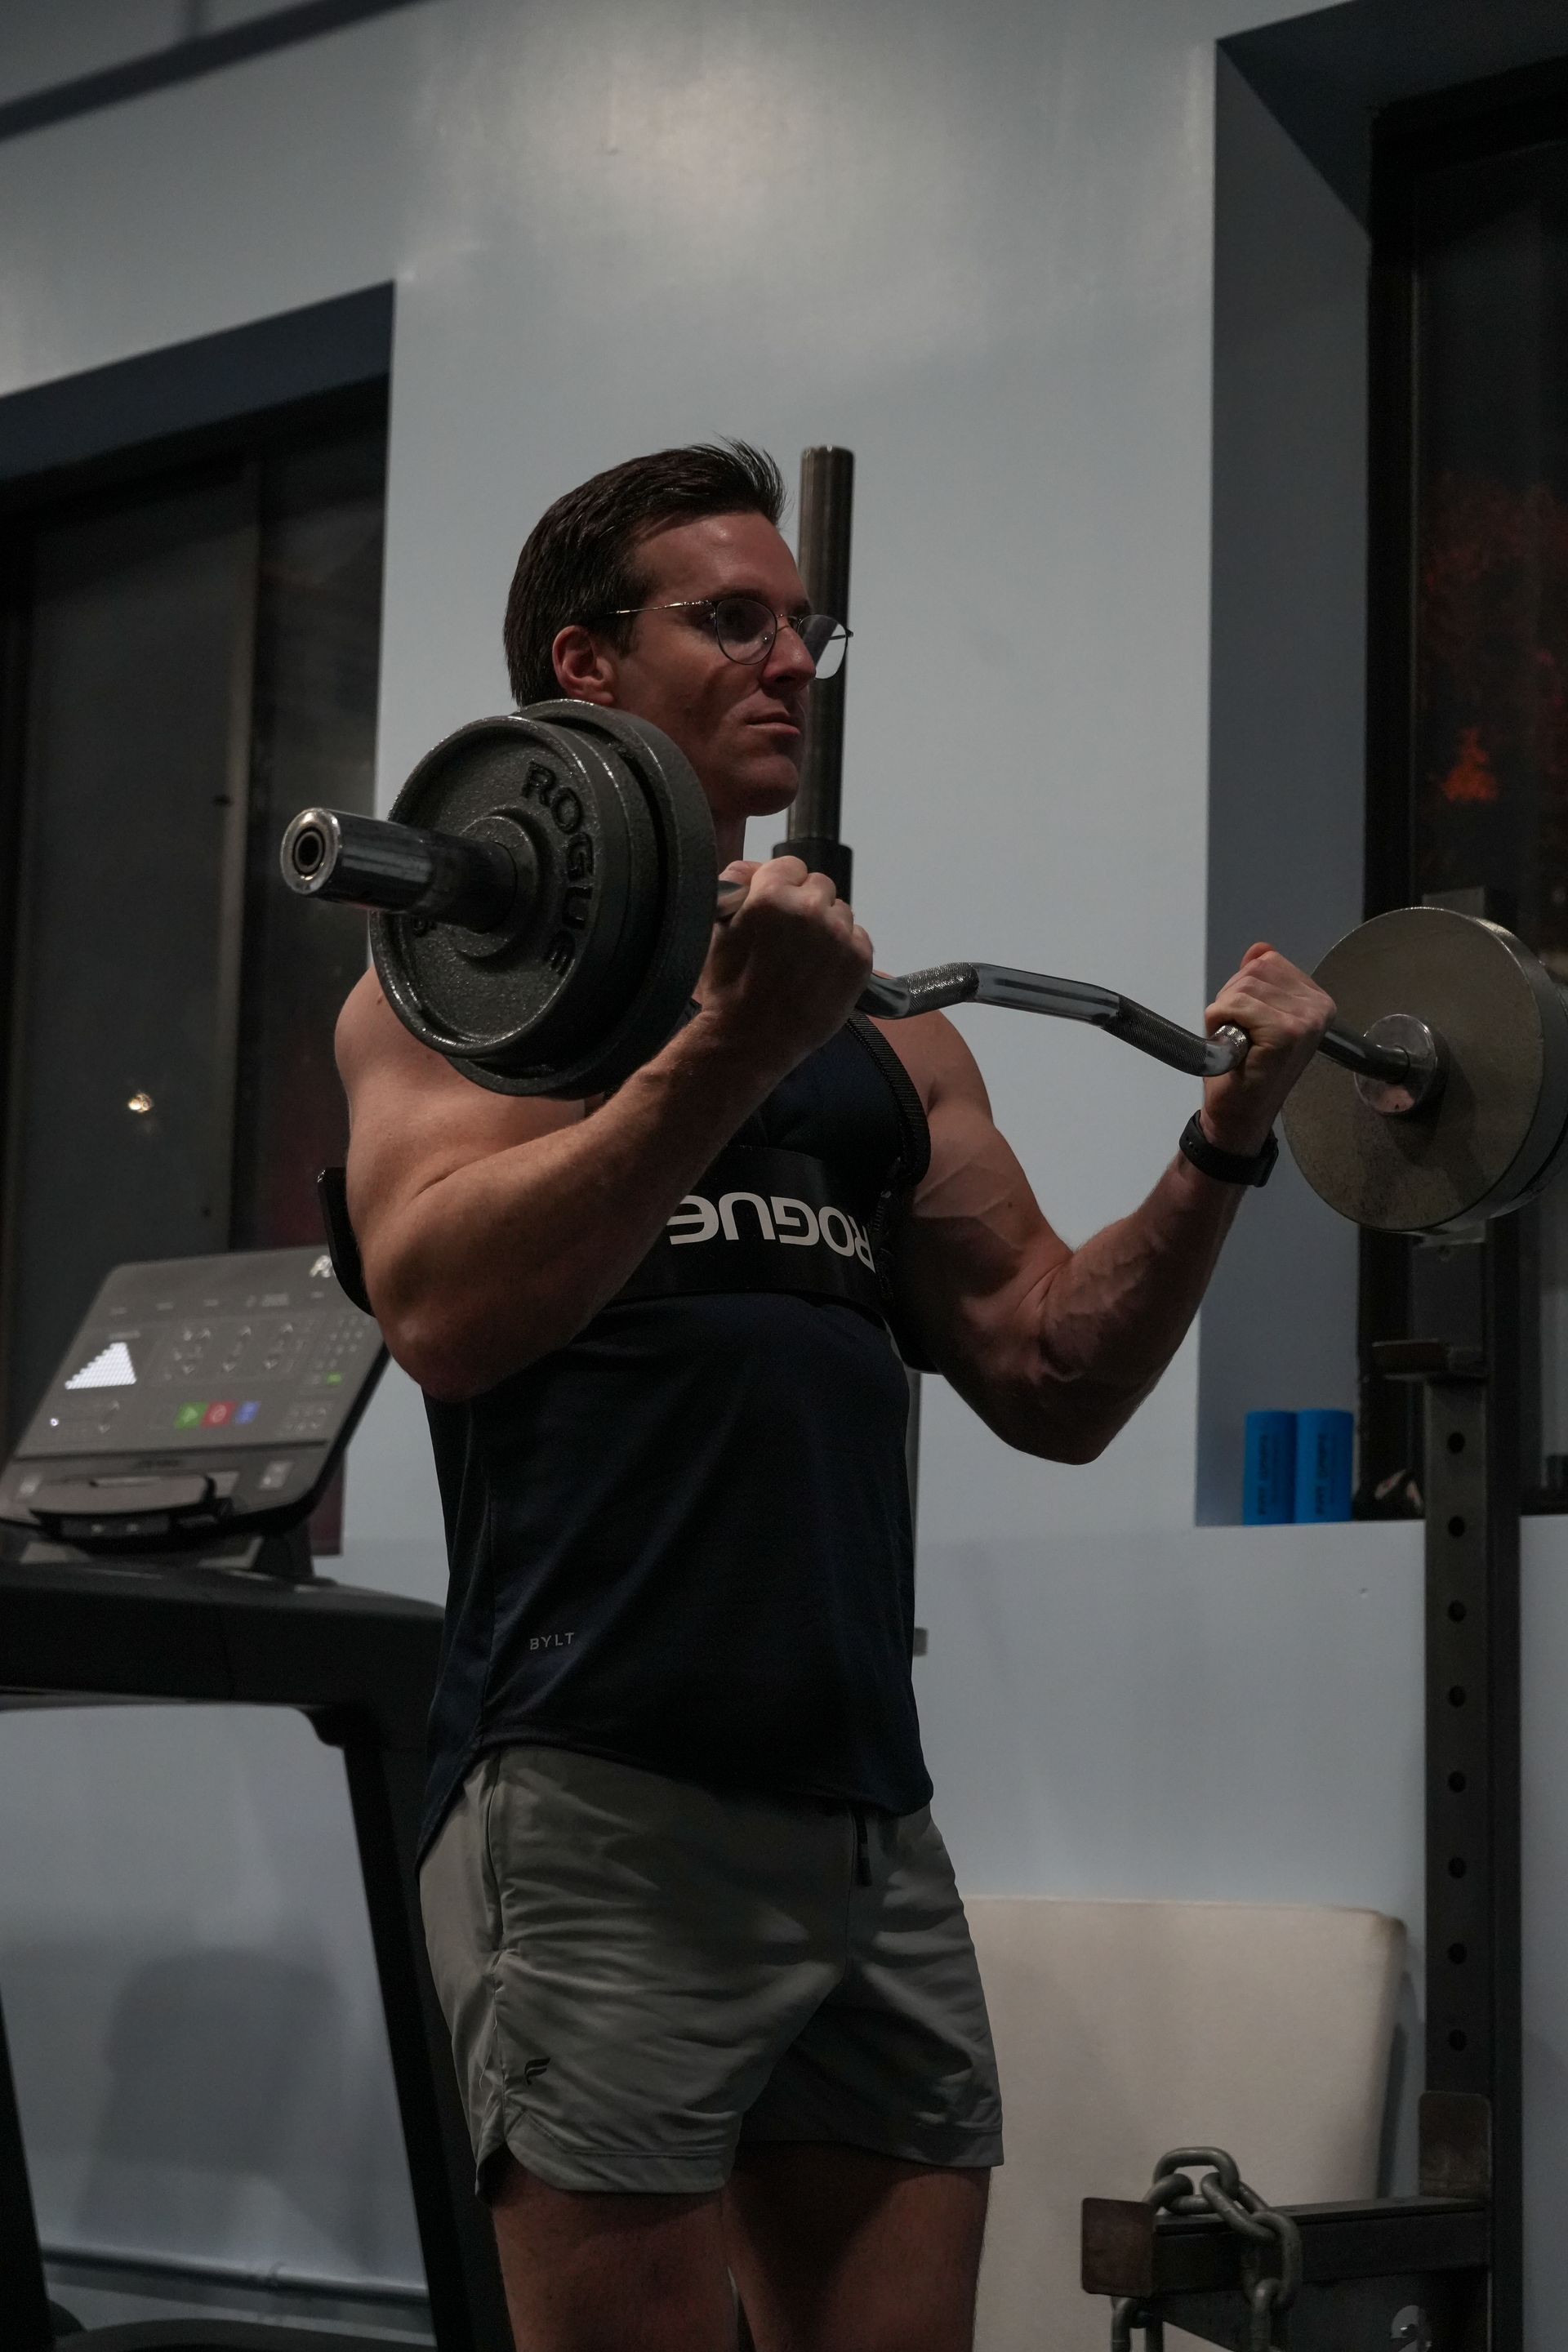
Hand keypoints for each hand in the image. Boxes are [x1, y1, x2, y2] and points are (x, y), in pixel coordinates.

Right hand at [697, 855, 873, 1074]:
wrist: (751, 1041)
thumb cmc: (728, 989)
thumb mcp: (717, 930)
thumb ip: (736, 887)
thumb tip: (755, 868)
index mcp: (770, 896)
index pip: (790, 865)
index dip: (782, 885)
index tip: (777, 907)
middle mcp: (808, 909)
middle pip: (820, 885)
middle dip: (806, 904)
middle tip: (791, 937)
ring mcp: (838, 935)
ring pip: (841, 912)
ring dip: (827, 928)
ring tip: (806, 959)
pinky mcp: (859, 960)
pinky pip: (858, 938)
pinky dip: (844, 950)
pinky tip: (822, 972)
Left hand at [1201, 942, 1334, 1154]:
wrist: (1240, 1114)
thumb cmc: (1246, 1069)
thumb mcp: (1252, 1015)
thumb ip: (1259, 981)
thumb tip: (1260, 949)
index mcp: (1317, 1000)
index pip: (1267, 963)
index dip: (1243, 989)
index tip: (1248, 1022)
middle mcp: (1318, 1007)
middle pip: (1253, 972)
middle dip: (1233, 1000)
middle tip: (1240, 1036)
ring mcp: (1305, 1020)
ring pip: (1241, 987)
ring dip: (1225, 1014)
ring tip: (1238, 1043)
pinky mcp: (1286, 1032)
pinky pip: (1236, 1005)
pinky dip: (1221, 1023)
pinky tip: (1235, 1048)